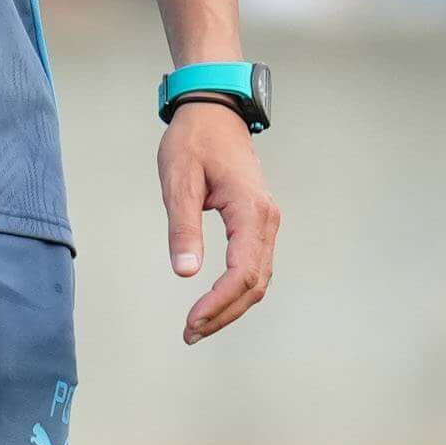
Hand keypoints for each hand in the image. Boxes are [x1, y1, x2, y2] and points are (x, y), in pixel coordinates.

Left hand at [160, 103, 279, 345]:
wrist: (214, 111)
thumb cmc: (194, 140)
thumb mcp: (179, 181)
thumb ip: (183, 228)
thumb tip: (186, 272)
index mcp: (250, 211)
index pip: (242, 272)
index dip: (218, 303)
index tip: (192, 322)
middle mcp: (266, 220)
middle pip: (254, 283)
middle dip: (224, 313)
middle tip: (190, 333)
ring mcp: (266, 222)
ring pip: (258, 279)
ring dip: (231, 306)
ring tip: (198, 325)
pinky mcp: (258, 222)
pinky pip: (254, 265)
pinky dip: (236, 290)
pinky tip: (214, 302)